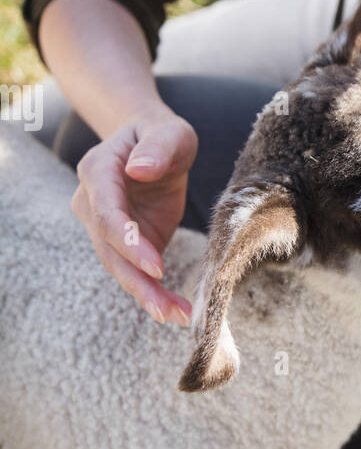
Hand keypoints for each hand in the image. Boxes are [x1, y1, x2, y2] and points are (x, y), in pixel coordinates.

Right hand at [70, 105, 198, 324]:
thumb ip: (158, 146)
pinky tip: (175, 310)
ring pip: (120, 268)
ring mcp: (104, 226)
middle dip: (138, 282)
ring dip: (147, 295)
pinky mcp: (123, 244)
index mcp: (98, 172)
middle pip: (109, 250)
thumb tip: (139, 169)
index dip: (129, 242)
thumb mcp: (170, 131)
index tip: (157, 266)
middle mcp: (92, 203)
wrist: (153, 144)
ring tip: (178, 316)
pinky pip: (134, 271)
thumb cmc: (162, 135)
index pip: (107, 214)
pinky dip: (154, 292)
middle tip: (167, 310)